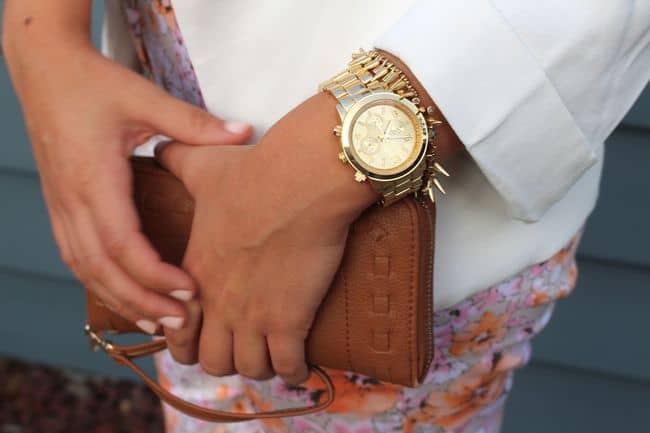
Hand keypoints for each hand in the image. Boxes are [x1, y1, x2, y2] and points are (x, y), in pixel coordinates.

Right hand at [3, 23, 251, 331]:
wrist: (44, 69)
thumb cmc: (94, 82)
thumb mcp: (145, 98)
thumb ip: (194, 123)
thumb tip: (245, 133)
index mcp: (93, 177)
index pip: (121, 242)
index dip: (154, 273)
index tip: (190, 290)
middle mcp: (71, 199)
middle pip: (101, 268)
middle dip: (141, 301)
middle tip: (182, 325)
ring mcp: (60, 206)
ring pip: (85, 269)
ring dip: (121, 299)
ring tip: (158, 324)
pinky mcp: (60, 206)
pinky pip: (77, 257)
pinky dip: (102, 283)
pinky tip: (126, 295)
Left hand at [156, 92, 376, 382]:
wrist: (301, 179)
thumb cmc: (253, 172)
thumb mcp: (205, 166)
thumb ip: (176, 160)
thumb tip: (160, 148)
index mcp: (195, 274)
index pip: (178, 334)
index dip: (190, 343)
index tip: (206, 337)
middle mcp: (220, 303)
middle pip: (212, 362)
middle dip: (225, 360)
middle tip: (242, 347)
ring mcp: (254, 316)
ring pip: (249, 369)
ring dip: (261, 366)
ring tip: (273, 354)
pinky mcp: (291, 319)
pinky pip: (288, 367)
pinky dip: (294, 371)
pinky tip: (300, 363)